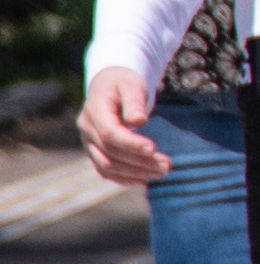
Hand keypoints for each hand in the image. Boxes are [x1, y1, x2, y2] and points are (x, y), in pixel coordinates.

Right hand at [78, 67, 160, 189]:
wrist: (109, 85)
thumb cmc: (124, 83)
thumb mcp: (131, 85)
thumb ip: (134, 103)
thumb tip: (139, 121)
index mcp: (94, 111)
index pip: (110, 133)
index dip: (131, 144)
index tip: (154, 149)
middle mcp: (87, 129)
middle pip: (110, 153)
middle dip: (139, 162)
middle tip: (168, 166)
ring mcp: (89, 142)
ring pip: (107, 166)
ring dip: (135, 173)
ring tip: (162, 172)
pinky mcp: (95, 151)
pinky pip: (106, 170)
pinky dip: (124, 178)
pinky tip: (145, 180)